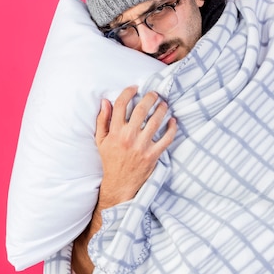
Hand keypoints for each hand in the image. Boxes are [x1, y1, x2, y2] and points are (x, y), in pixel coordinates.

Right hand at [71, 86, 176, 273]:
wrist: (119, 185)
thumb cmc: (110, 161)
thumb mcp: (100, 141)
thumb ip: (102, 120)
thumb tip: (105, 101)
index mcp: (114, 132)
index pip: (121, 105)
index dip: (128, 92)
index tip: (135, 88)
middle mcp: (128, 137)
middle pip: (141, 109)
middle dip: (150, 97)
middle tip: (155, 94)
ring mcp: (142, 146)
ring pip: (156, 121)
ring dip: (162, 109)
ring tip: (165, 104)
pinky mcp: (153, 155)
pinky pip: (166, 138)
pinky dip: (172, 128)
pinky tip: (173, 121)